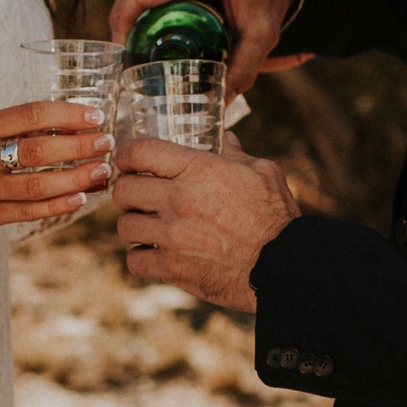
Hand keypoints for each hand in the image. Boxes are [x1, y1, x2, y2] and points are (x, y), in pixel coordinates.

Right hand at [0, 99, 109, 235]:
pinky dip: (57, 205)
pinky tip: (79, 197)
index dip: (67, 115)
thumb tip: (71, 124)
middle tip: (105, 144)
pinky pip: (26, 212)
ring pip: (36, 186)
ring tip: (101, 171)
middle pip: (37, 151)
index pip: (30, 115)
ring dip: (75, 179)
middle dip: (78, 147)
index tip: (95, 117)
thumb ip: (18, 126)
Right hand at [108, 0, 310, 94]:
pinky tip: (126, 27)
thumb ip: (243, 69)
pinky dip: (128, 1)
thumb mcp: (262, 37)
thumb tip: (217, 107)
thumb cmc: (266, 4)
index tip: (140, 0)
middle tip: (120, 48)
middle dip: (128, 10)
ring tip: (119, 42)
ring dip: (122, 7)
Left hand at [113, 134, 301, 311]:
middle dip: (126, 191)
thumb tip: (225, 138)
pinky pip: (135, 260)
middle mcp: (179, 199)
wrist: (283, 266)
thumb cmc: (275, 217)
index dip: (126, 155)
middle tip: (137, 197)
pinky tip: (154, 253)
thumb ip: (235, 154)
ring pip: (124, 226)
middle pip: (123, 190)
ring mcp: (172, 236)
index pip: (139, 152)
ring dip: (134, 225)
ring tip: (147, 226)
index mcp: (199, 170)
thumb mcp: (262, 172)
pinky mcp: (173, 268)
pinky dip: (141, 258)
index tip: (128, 162)